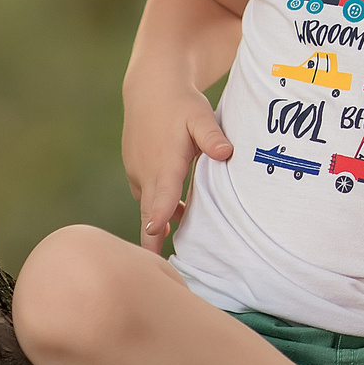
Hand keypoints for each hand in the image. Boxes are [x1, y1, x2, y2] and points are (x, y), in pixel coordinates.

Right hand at [122, 82, 232, 252]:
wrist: (150, 87)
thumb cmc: (181, 103)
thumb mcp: (200, 115)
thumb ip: (211, 136)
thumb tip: (226, 152)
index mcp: (164, 165)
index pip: (158, 203)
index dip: (157, 224)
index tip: (154, 247)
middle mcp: (147, 174)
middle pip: (149, 217)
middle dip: (153, 245)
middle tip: (163, 277)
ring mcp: (139, 174)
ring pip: (149, 208)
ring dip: (159, 227)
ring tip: (175, 254)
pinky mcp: (137, 172)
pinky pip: (148, 198)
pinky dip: (159, 209)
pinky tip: (178, 214)